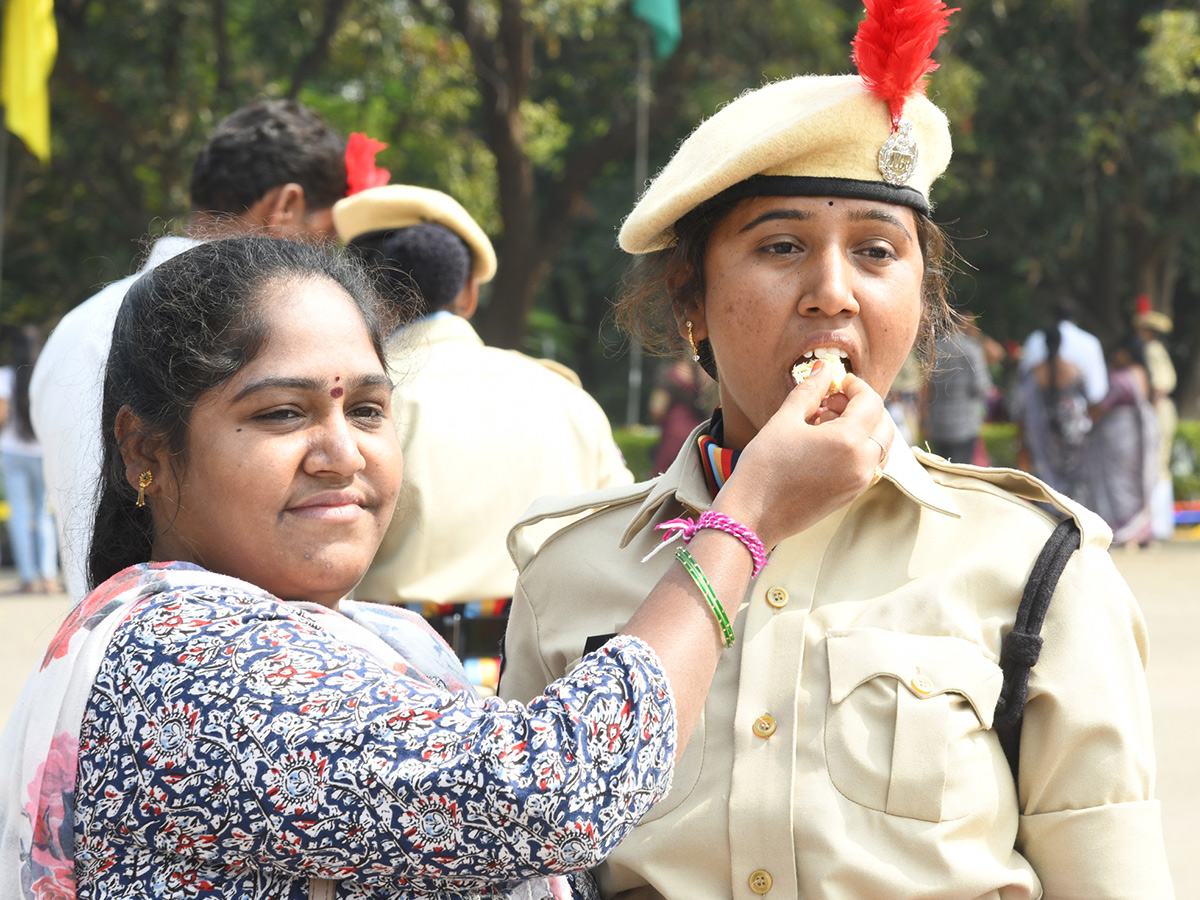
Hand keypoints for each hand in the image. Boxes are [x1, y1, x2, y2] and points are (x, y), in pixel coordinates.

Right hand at [711, 362, 892, 548]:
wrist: (753, 515)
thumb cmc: (763, 467)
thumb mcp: (784, 421)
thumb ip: (810, 391)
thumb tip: (823, 369)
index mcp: (848, 440)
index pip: (871, 401)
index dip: (855, 386)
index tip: (836, 382)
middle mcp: (862, 463)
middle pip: (883, 423)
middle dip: (862, 406)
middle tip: (831, 402)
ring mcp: (860, 482)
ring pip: (879, 445)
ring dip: (863, 428)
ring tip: (827, 424)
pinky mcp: (852, 494)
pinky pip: (869, 464)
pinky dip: (858, 448)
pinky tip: (826, 445)